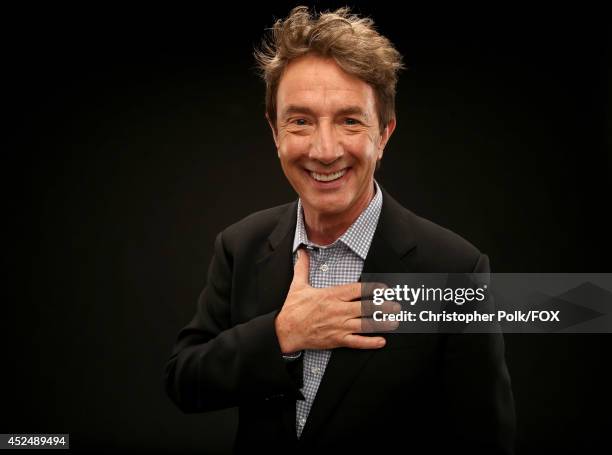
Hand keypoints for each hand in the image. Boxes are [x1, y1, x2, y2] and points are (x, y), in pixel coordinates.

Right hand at [274, 248, 397, 352]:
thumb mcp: (297, 285)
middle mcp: (338, 310)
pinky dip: (370, 342)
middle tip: (397, 305)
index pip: (357, 290)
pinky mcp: (337, 340)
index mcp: (331, 295)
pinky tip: (382, 341)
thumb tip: (302, 251)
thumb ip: (303, 267)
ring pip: (365, 324)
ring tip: (395, 321)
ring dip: (381, 323)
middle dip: (383, 306)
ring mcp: (339, 326)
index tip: (385, 288)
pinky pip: (357, 342)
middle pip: (366, 307)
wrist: (285, 331)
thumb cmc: (293, 309)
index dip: (373, 288)